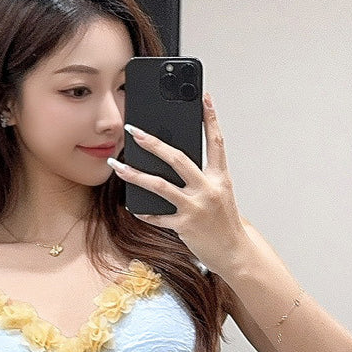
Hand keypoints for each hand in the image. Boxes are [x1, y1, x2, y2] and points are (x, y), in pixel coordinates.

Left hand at [108, 90, 244, 274]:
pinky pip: (158, 217)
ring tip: (117, 166)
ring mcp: (196, 208)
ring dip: (135, 175)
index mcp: (220, 178)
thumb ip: (203, 177)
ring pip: (160, 186)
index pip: (216, 142)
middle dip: (153, 143)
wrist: (234, 253)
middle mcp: (208, 189)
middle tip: (133, 130)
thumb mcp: (220, 194)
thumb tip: (176, 160)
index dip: (211, 118)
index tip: (204, 97)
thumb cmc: (224, 222)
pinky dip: (144, 211)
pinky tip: (132, 206)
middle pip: (178, 159)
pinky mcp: (185, 226)